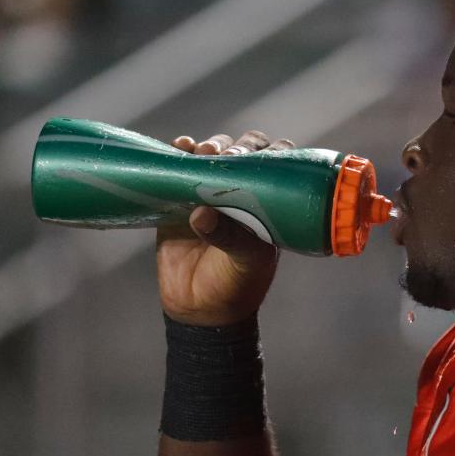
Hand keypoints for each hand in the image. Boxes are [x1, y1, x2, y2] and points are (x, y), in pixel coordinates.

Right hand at [156, 130, 295, 326]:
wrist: (201, 309)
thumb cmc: (237, 285)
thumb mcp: (245, 261)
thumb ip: (229, 236)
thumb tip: (201, 213)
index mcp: (268, 203)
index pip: (276, 164)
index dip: (271, 151)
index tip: (258, 156)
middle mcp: (241, 192)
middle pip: (242, 151)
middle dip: (235, 146)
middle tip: (225, 155)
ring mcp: (209, 193)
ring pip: (212, 154)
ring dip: (209, 146)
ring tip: (202, 153)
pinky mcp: (179, 200)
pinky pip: (178, 169)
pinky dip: (178, 154)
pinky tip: (178, 148)